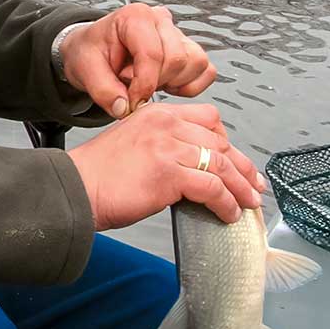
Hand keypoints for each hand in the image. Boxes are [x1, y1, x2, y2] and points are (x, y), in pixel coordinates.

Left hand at [59, 4, 215, 117]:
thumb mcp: (85, 71)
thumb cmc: (93, 53)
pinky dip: (190, 85)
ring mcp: (178, 33)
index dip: (144, 85)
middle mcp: (161, 20)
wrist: (96, 51)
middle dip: (157, 83)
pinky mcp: (190, 49)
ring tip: (150, 83)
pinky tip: (166, 85)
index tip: (132, 101)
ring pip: (195, 63)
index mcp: (135, 17)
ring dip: (174, 83)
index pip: (153, 53)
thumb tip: (125, 109)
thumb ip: (103, 91)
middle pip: (178, 59)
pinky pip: (206, 71)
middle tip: (134, 87)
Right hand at [67, 103, 266, 230]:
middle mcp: (167, 124)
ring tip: (250, 204)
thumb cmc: (100, 176)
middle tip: (255, 186)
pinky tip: (230, 214)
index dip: (228, 143)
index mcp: (158, 114)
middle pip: (221, 142)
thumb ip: (164, 148)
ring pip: (222, 165)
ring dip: (241, 188)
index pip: (209, 119)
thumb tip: (193, 171)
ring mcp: (170, 147)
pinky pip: (212, 188)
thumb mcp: (135, 146)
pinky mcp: (170, 173)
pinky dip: (226, 203)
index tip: (238, 162)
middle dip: (243, 168)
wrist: (75, 188)